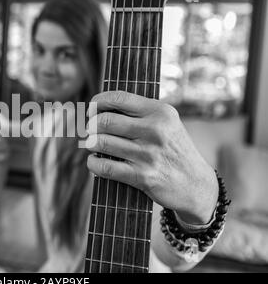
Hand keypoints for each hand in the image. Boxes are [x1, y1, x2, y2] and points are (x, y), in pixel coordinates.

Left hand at [86, 91, 218, 224]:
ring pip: (102, 142)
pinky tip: (94, 161)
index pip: (119, 98)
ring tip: (90, 145)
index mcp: (160, 112)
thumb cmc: (173, 149)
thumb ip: (140, 113)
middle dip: (90, 126)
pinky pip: (105, 166)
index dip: (97, 103)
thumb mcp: (166, 123)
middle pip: (105, 121)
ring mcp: (148, 154)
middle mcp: (155, 130)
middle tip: (88, 131)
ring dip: (89, 144)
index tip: (91, 110)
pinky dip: (93, 163)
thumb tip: (100, 107)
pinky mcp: (142, 176)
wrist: (196, 184)